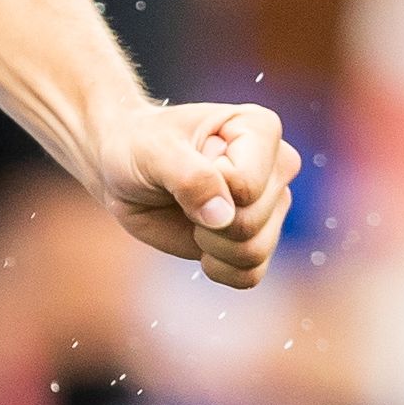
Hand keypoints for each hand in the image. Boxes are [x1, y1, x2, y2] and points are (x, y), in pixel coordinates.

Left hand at [97, 96, 296, 289]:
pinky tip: (200, 243)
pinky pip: (249, 274)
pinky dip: (218, 267)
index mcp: (260, 129)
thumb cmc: (141, 148)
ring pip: (254, 251)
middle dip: (206, 220)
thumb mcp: (154, 152)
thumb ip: (190, 177)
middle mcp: (276, 167)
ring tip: (191, 216)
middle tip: (182, 195)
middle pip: (253, 221)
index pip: (246, 184)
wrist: (126, 171)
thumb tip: (223, 217)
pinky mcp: (259, 239)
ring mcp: (271, 205)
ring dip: (210, 246)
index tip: (185, 163)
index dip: (206, 187)